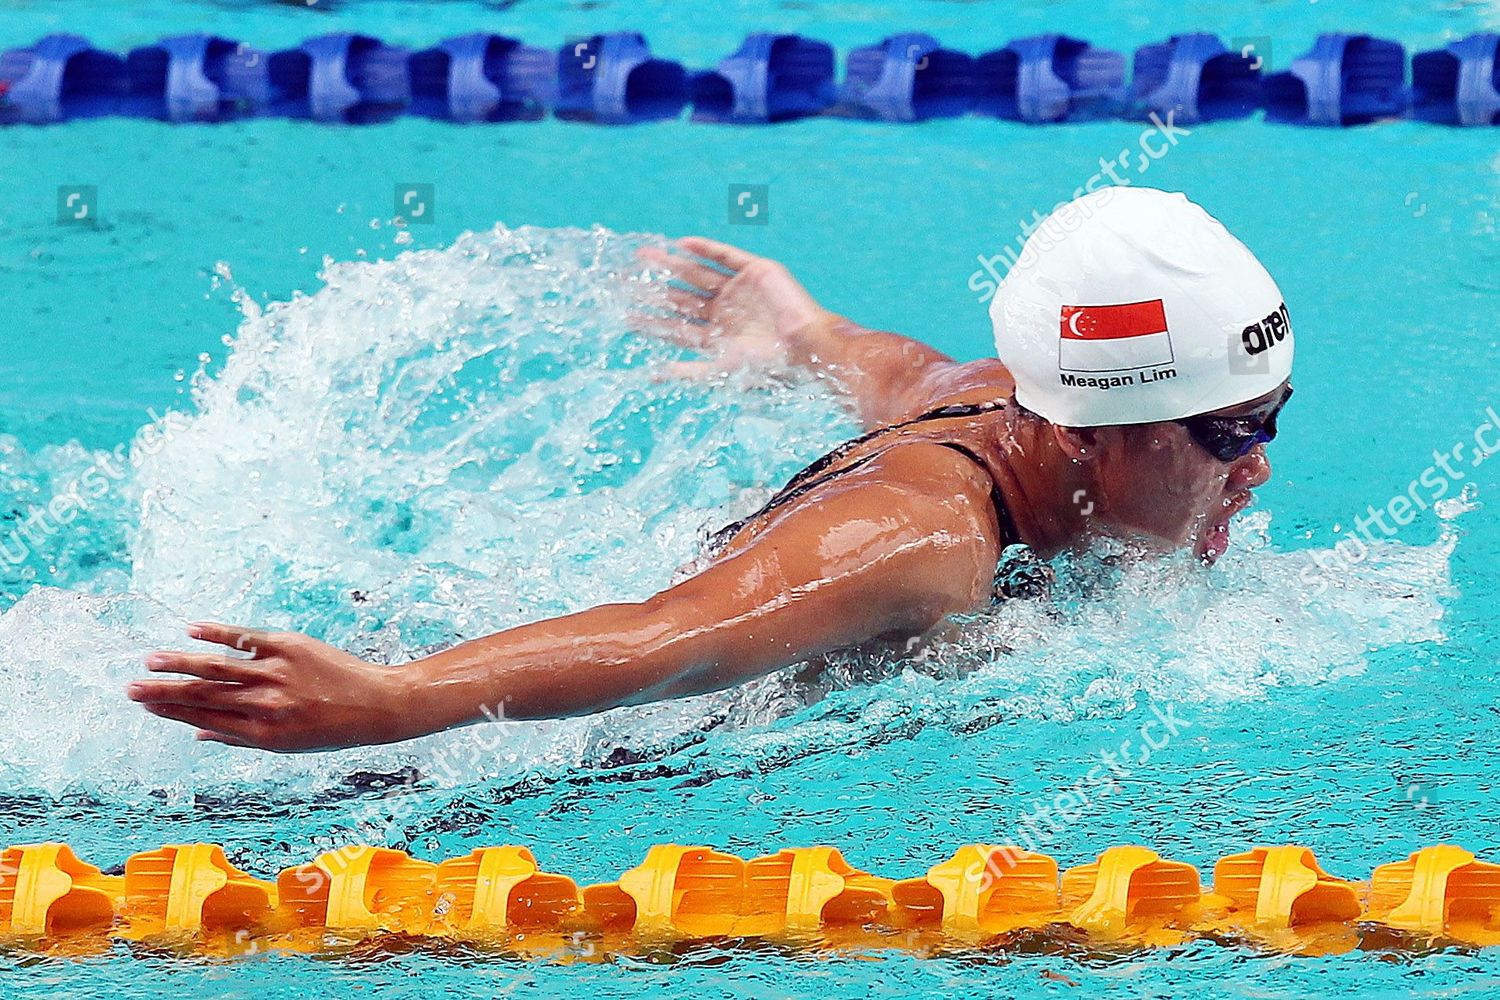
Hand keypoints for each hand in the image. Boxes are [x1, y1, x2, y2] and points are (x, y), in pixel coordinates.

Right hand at [128, 622, 415, 752]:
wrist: (375, 705)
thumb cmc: (329, 728)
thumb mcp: (286, 745)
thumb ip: (239, 736)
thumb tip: (196, 734)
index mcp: (261, 733)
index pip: (205, 720)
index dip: (171, 713)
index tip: (145, 706)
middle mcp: (265, 705)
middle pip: (204, 696)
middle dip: (164, 693)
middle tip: (130, 689)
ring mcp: (277, 674)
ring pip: (219, 668)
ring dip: (181, 663)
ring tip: (151, 661)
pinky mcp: (290, 647)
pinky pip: (248, 638)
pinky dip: (220, 633)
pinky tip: (193, 629)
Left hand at [635, 237, 833, 378]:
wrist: (805, 346)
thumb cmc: (768, 366)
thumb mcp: (722, 369)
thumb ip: (688, 370)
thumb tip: (652, 375)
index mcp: (717, 336)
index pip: (676, 326)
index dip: (652, 321)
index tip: (625, 315)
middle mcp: (724, 312)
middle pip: (680, 297)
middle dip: (653, 289)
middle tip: (623, 280)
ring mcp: (738, 290)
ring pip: (696, 274)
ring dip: (671, 264)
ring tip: (644, 255)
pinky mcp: (756, 271)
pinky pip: (726, 256)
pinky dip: (705, 248)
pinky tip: (681, 243)